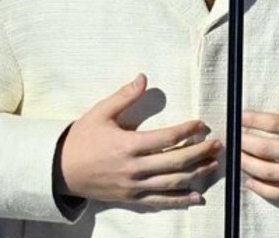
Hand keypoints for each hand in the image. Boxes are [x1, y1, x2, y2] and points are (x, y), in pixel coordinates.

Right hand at [57, 74, 220, 207]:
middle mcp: (134, 168)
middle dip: (200, 152)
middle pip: (176, 161)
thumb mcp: (100, 112)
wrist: (60, 169)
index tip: (201, 124)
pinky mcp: (131, 198)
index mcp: (128, 145)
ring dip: (196, 174)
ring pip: (172, 182)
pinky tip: (197, 197)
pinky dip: (180, 200)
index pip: (166, 138)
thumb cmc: (81, 138)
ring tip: (213, 164)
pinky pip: (160, 201)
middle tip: (218, 144)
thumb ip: (124, 96)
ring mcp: (134, 186)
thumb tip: (143, 77)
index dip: (187, 130)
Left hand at [240, 67, 278, 201]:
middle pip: (268, 150)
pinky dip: (262, 188)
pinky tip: (248, 180)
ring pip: (271, 173)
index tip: (237, 116)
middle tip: (229, 138)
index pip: (276, 124)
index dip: (253, 120)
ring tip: (234, 156)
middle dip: (244, 143)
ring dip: (248, 165)